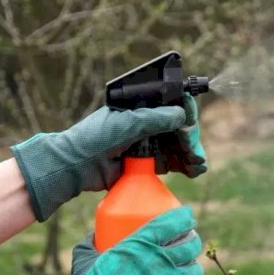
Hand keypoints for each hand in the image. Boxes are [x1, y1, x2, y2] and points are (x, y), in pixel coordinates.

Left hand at [11, 94, 206, 221]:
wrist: (76, 167)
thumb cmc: (95, 138)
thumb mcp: (126, 123)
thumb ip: (154, 118)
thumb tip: (182, 115)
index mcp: (138, 108)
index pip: (169, 105)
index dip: (184, 111)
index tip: (191, 120)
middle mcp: (145, 124)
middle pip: (177, 127)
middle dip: (189, 137)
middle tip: (195, 149)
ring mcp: (146, 144)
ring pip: (176, 146)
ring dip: (190, 153)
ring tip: (197, 163)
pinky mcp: (146, 164)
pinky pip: (170, 163)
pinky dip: (184, 165)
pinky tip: (193, 169)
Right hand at [45, 206, 205, 274]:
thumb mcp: (87, 258)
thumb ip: (91, 244)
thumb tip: (94, 237)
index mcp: (141, 243)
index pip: (174, 222)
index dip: (186, 218)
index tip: (188, 219)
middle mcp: (160, 260)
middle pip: (191, 245)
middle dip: (192, 243)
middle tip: (188, 246)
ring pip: (196, 271)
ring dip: (193, 270)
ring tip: (188, 271)